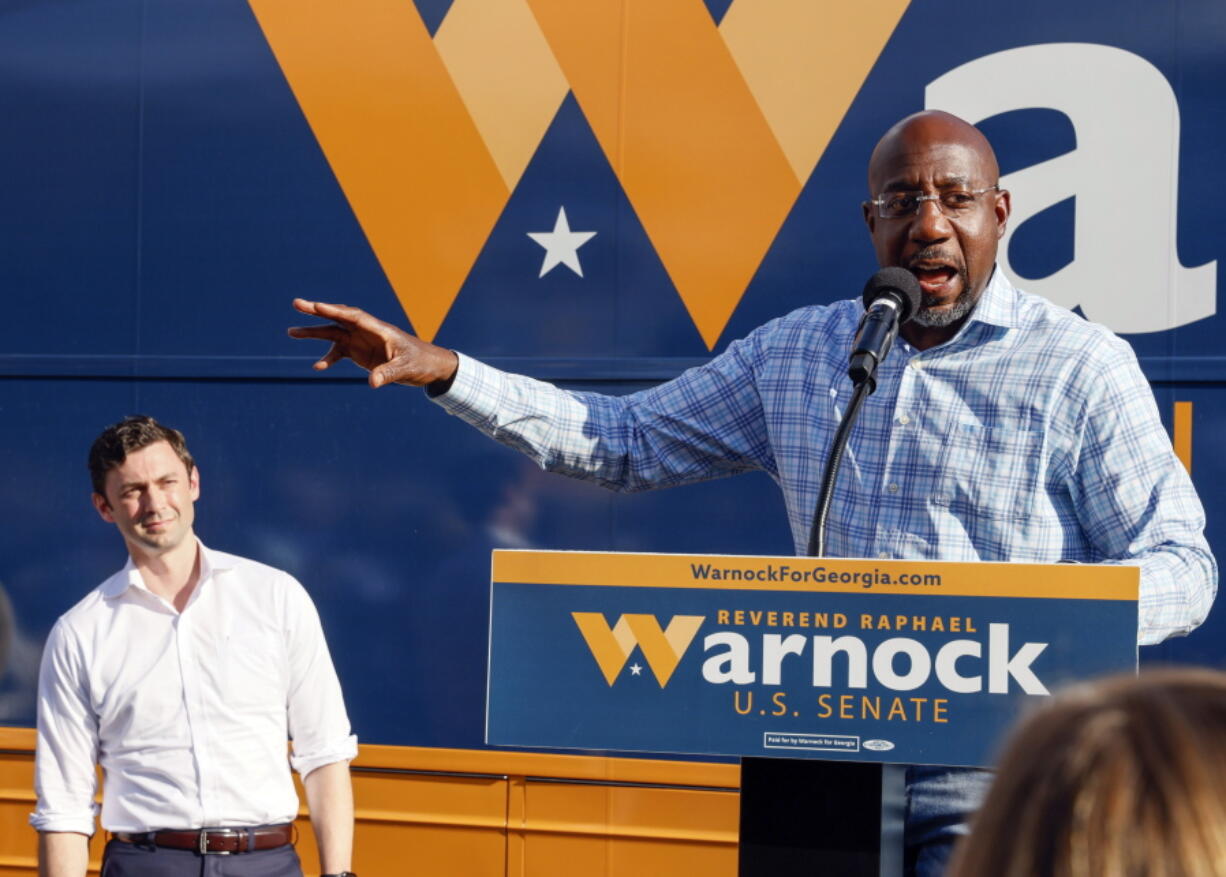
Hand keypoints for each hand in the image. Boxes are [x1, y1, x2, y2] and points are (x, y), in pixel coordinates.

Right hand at [288, 300, 458, 389]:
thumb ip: (388, 374)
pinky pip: (339, 352)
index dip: (335, 311)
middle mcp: (367, 331)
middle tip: (296, 304)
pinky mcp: (360, 353)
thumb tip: (372, 382)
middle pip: (339, 318)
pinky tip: (316, 366)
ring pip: (334, 333)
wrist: (428, 366)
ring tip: (291, 332)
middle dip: (318, 311)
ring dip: (314, 332)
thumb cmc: (420, 362)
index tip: (318, 306)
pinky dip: (328, 358)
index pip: (354, 316)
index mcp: (379, 329)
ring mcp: (362, 341)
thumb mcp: (405, 369)